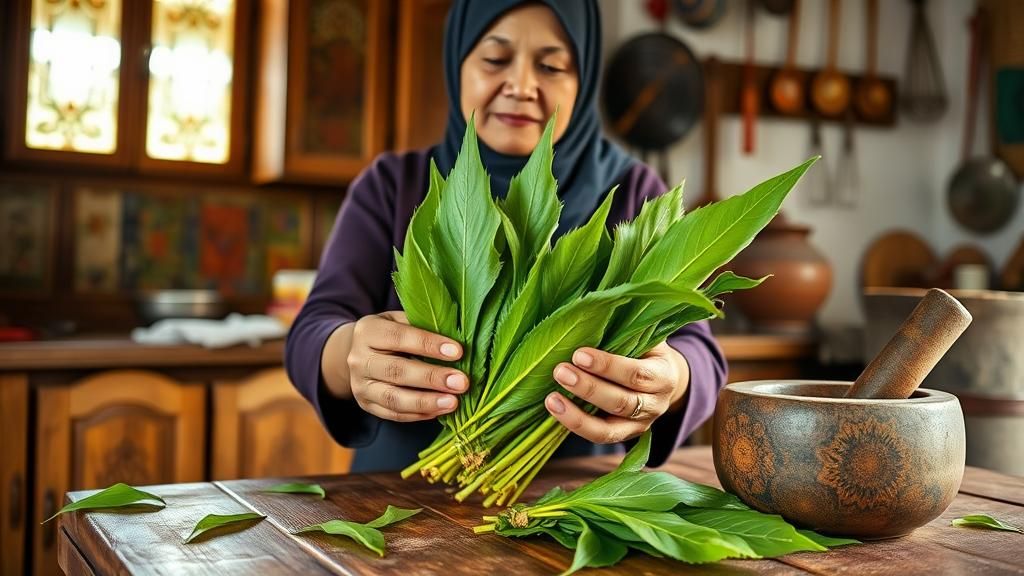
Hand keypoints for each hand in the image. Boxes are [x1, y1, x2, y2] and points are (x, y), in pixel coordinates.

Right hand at [346, 311, 467, 421]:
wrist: (359, 352)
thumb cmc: (390, 333)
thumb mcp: (400, 320)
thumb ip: (422, 326)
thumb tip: (458, 339)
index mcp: (368, 331)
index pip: (399, 338)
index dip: (429, 345)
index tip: (458, 352)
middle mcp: (359, 359)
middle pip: (396, 371)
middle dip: (432, 377)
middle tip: (461, 382)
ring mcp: (360, 385)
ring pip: (393, 398)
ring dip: (426, 402)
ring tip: (453, 402)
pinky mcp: (366, 405)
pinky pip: (393, 414)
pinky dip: (418, 414)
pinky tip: (440, 410)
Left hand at [544, 342, 688, 443]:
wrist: (662, 378)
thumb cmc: (646, 349)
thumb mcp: (646, 336)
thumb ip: (627, 329)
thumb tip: (591, 312)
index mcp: (664, 375)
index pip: (637, 374)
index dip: (608, 366)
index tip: (579, 354)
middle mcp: (656, 404)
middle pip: (622, 402)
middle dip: (589, 388)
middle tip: (560, 371)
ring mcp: (640, 424)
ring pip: (609, 429)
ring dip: (576, 414)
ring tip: (551, 398)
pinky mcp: (624, 435)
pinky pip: (599, 436)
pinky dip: (575, 424)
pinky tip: (556, 409)